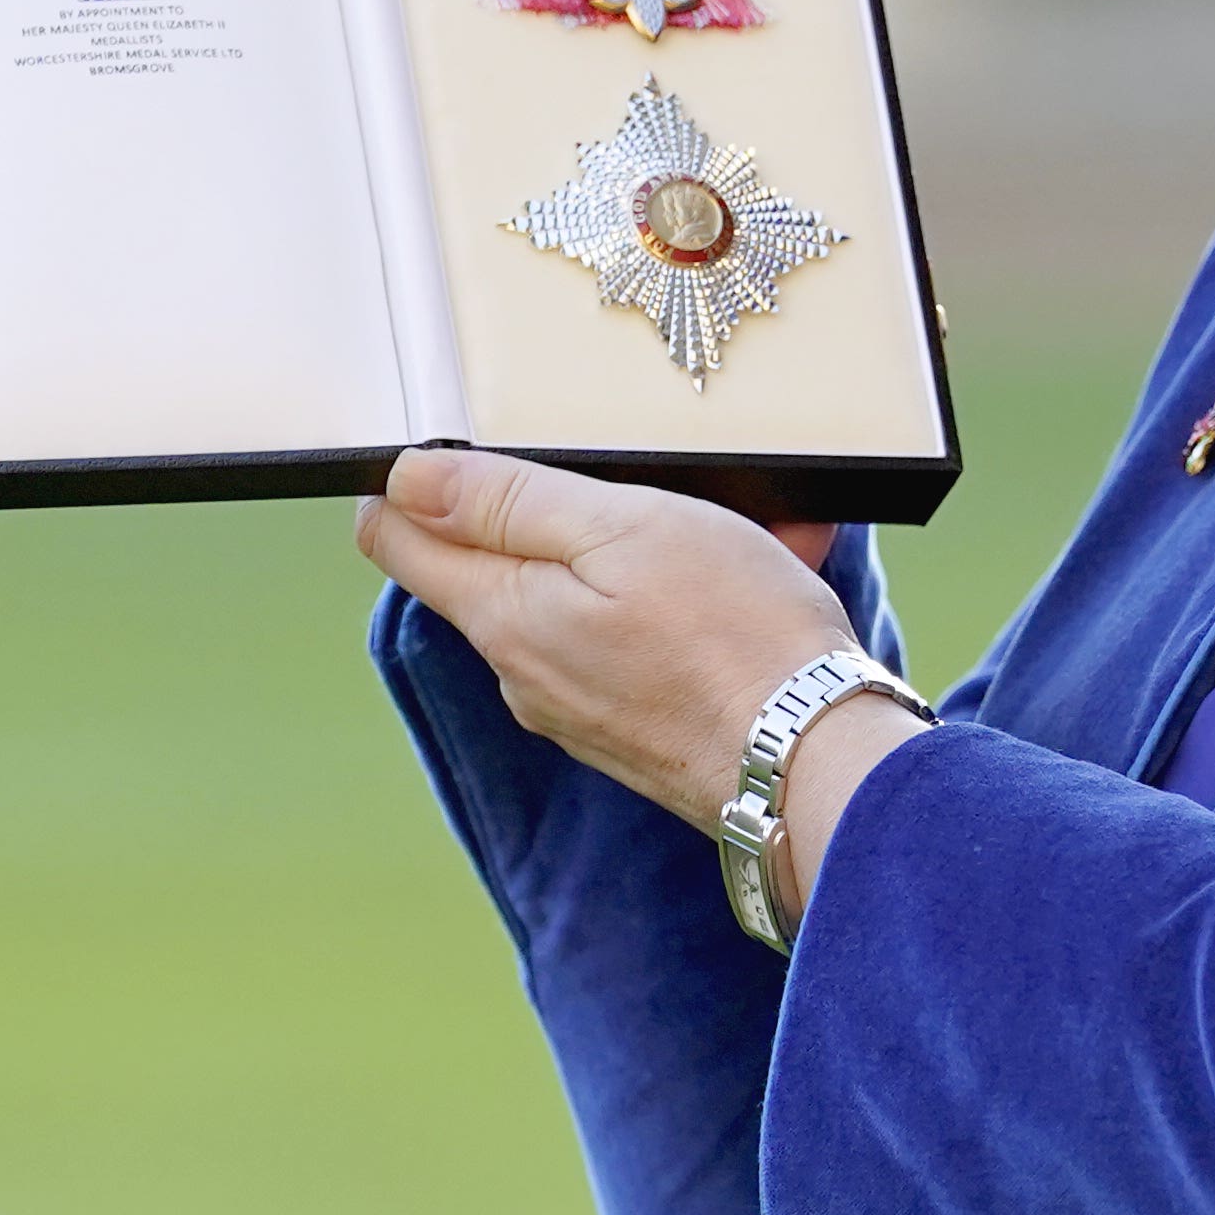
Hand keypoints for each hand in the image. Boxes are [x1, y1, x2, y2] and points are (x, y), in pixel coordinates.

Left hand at [357, 452, 919, 903]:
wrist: (816, 765)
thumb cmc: (734, 633)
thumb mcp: (623, 530)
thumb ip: (508, 503)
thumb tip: (405, 482)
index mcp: (504, 616)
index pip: (397, 540)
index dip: (416, 481)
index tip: (476, 449)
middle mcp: (520, 672)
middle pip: (497, 565)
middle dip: (561, 511)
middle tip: (652, 482)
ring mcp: (574, 708)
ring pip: (577, 602)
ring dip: (639, 555)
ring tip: (739, 533)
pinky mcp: (629, 730)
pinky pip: (631, 645)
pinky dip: (678, 607)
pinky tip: (757, 581)